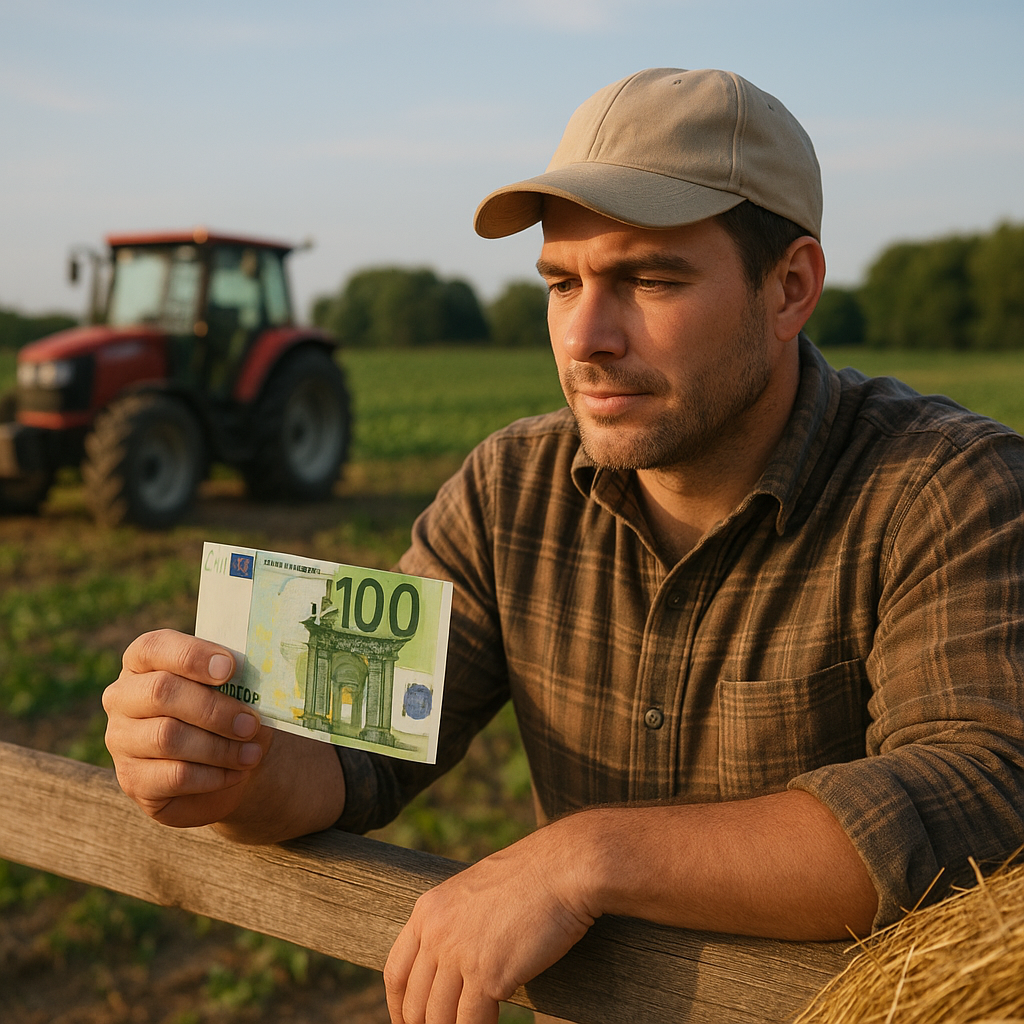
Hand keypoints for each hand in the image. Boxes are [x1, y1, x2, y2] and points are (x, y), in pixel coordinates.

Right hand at [103, 629, 274, 827]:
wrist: (223, 770)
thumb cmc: (228, 714)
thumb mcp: (235, 690)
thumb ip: (238, 677)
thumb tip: (266, 670)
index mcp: (144, 661)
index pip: (155, 647)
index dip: (192, 655)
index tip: (230, 669)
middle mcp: (123, 696)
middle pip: (161, 692)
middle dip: (214, 708)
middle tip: (251, 723)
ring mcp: (120, 739)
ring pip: (167, 737)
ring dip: (219, 746)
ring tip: (252, 753)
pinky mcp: (131, 780)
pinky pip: (173, 776)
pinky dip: (213, 775)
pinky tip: (236, 773)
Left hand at [383, 824, 594, 1023]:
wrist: (561, 870)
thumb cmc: (529, 878)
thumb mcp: (473, 893)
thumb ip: (454, 923)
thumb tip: (451, 963)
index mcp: (428, 910)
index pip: (396, 971)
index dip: (400, 1007)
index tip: (409, 1022)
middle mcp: (436, 932)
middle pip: (415, 1002)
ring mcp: (460, 953)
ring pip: (440, 1018)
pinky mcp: (488, 973)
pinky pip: (471, 1022)